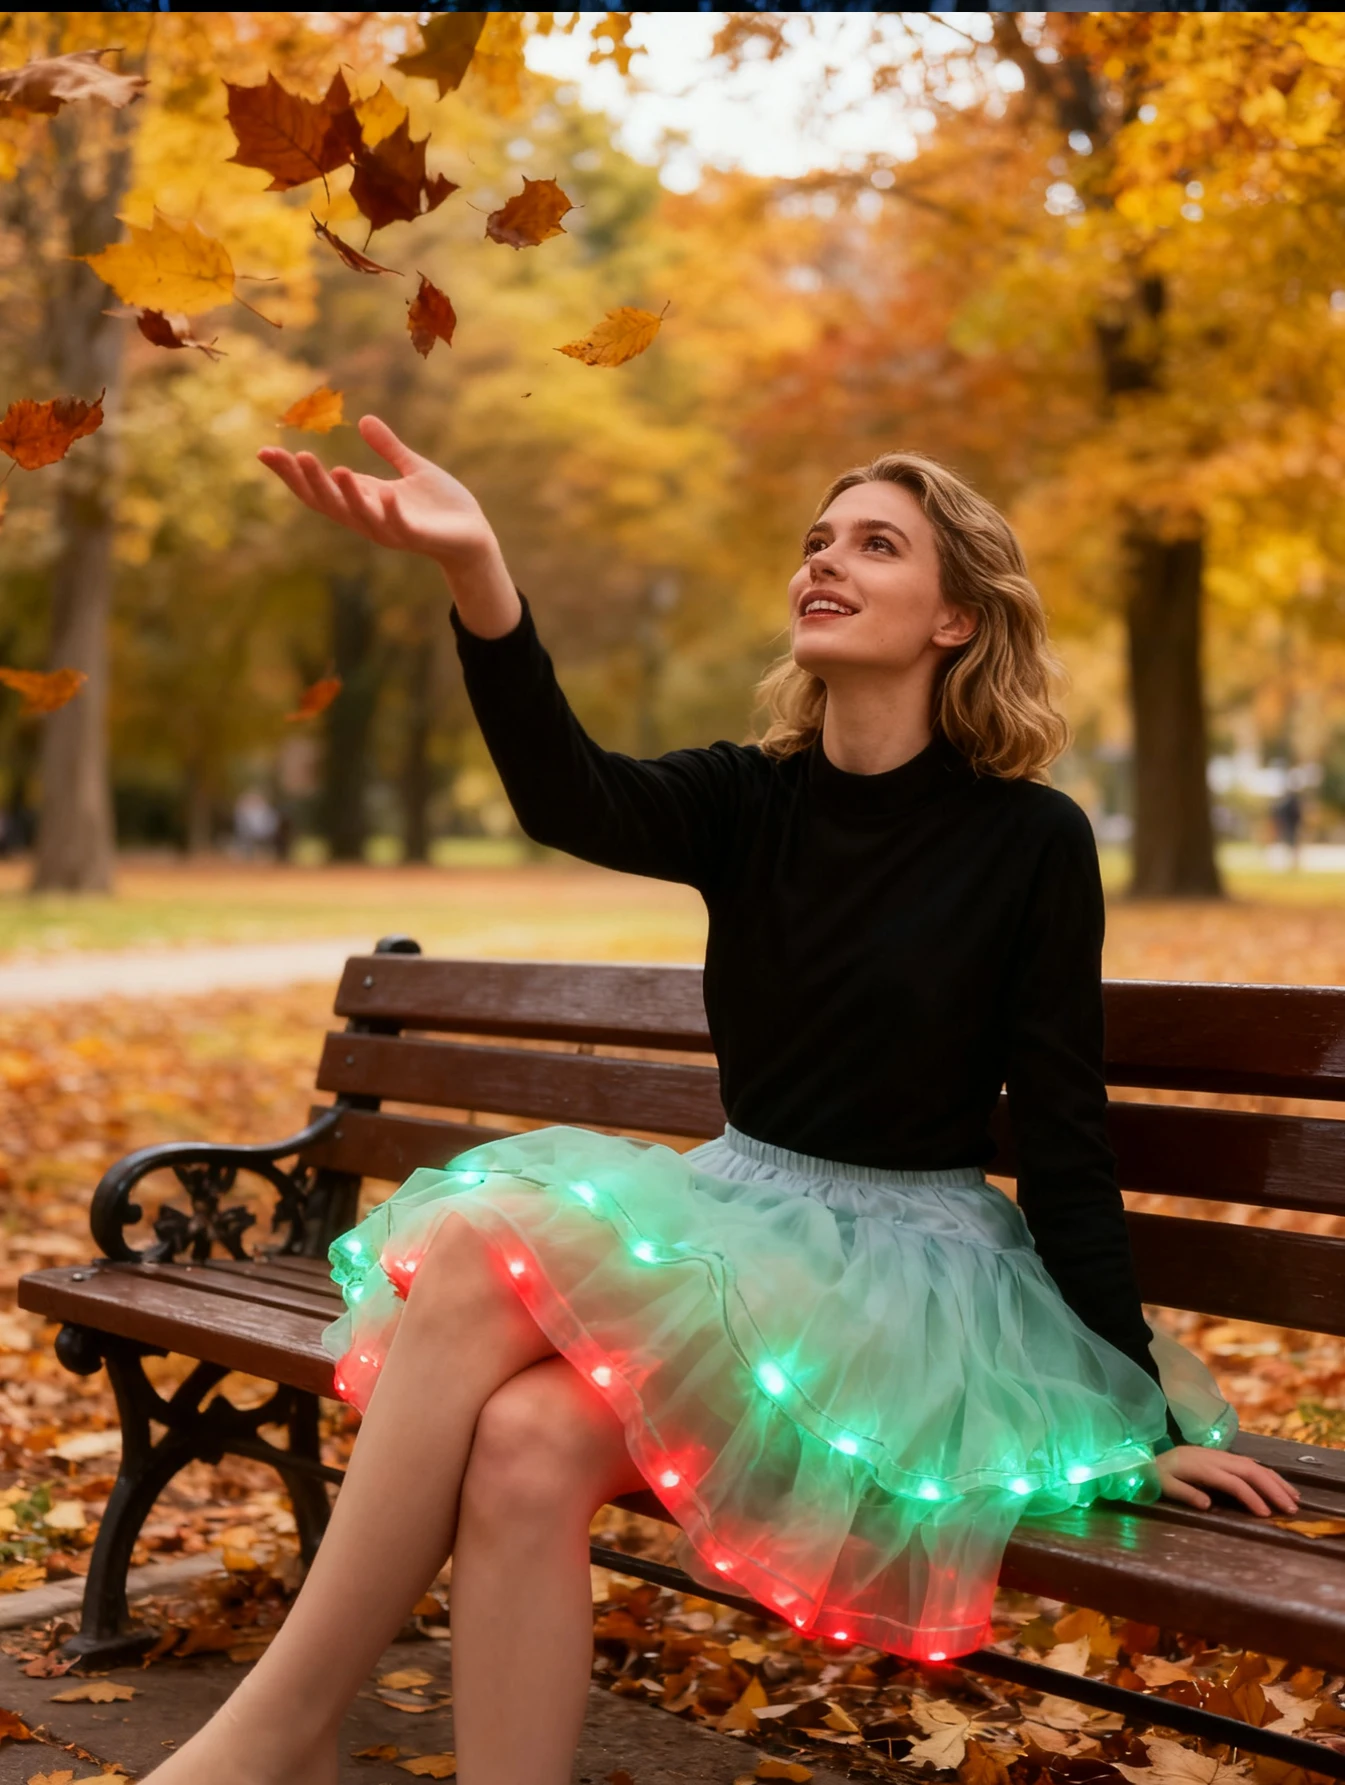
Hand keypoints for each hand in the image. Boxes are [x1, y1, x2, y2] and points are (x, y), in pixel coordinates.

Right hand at [258, 414, 494, 570]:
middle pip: (328, 502)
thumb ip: (388, 447)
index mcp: (364, 498)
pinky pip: (399, 525)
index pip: (318, 487)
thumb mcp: (412, 468)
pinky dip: (390, 511)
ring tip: (334, 467)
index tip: (264, 451)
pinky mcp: (417, 536)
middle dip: (307, 481)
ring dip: (346, 493)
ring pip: (359, 514)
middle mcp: (369, 517)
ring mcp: (391, 529)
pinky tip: (386, 491)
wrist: (474, 537)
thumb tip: (364, 420)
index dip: (291, 472)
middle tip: (288, 456)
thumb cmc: (443, 506)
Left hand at [1155, 1444, 1300, 1515]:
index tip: (1266, 1514)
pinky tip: (1280, 1484)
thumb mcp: (1165, 1486)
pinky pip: (1250, 1464)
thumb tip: (1208, 1505)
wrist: (1150, 1458)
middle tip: (1291, 1509)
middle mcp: (1216, 1459)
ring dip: (1275, 1480)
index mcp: (1202, 1467)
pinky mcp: (1223, 1457)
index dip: (1250, 1497)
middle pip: (1250, 1471)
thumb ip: (1185, 1494)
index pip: (1233, 1482)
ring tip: (1294, 1498)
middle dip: (1273, 1488)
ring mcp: (1221, 1456)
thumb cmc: (1158, 1476)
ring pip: (1254, 1465)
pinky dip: (1268, 1474)